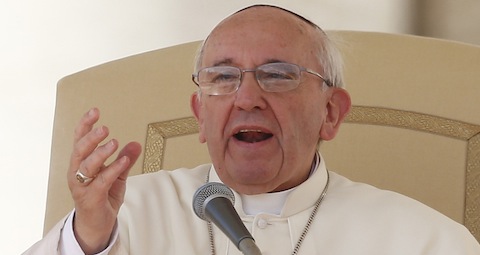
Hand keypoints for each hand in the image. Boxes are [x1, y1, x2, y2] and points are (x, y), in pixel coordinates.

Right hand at [67, 108, 141, 253]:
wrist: (97, 224)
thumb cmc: (103, 196)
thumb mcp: (117, 174)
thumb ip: (125, 159)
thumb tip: (137, 143)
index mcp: (81, 162)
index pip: (79, 139)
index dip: (85, 125)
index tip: (95, 111)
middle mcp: (77, 172)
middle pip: (80, 150)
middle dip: (91, 137)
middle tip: (105, 128)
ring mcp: (82, 186)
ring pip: (87, 165)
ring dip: (100, 152)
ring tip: (114, 142)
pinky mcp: (90, 198)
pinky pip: (101, 181)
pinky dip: (113, 170)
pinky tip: (123, 161)